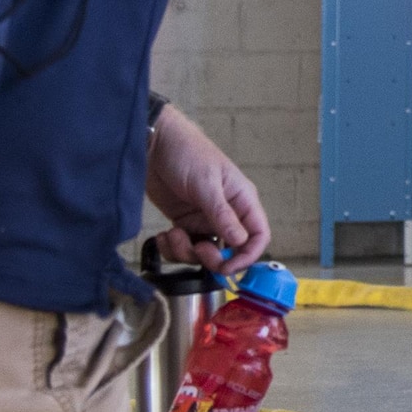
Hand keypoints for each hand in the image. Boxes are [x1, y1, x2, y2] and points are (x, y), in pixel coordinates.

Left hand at [144, 104, 271, 276]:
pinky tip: (163, 235)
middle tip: (196, 250)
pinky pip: (184, 247)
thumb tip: (240, 241)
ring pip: (205, 253)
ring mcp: (204, 219)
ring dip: (186, 252)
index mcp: (242, 200)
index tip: (227, 266)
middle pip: (231, 250)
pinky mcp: (184, 222)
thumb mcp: (206, 184)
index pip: (258, 236)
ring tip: (172, 235)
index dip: (247, 256)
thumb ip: (222, 215)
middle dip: (213, 258)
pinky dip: (172, 248)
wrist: (153, 144)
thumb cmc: (187, 153)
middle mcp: (227, 213)